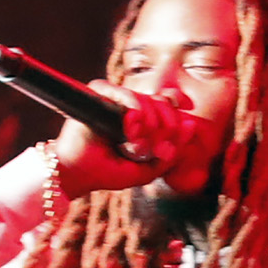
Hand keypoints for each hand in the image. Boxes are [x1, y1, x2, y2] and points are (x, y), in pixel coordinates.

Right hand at [54, 84, 209, 194]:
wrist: (77, 174)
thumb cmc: (107, 173)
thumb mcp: (146, 171)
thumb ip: (170, 155)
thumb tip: (191, 126)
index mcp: (141, 118)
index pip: (165, 100)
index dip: (177, 102)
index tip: (187, 111)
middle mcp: (128, 105)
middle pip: (161, 101)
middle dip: (167, 124)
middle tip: (158, 146)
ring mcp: (114, 98)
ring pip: (145, 99)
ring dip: (149, 124)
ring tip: (138, 145)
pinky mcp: (98, 94)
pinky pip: (123, 93)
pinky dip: (133, 109)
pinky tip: (132, 127)